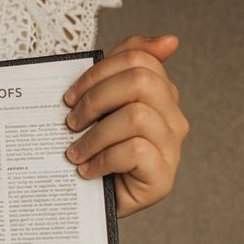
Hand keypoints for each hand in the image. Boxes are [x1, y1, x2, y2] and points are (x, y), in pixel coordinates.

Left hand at [63, 35, 189, 216]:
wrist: (88, 203)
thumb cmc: (93, 152)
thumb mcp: (100, 109)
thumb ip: (121, 71)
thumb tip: (170, 40)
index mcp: (159, 94)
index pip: (139, 58)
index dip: (99, 71)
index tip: (70, 94)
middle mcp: (172, 118)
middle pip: (141, 81)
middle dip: (96, 98)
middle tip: (70, 121)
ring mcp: (171, 148)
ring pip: (137, 116)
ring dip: (96, 134)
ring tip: (74, 152)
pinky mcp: (163, 177)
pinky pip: (136, 150)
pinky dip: (103, 159)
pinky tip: (87, 170)